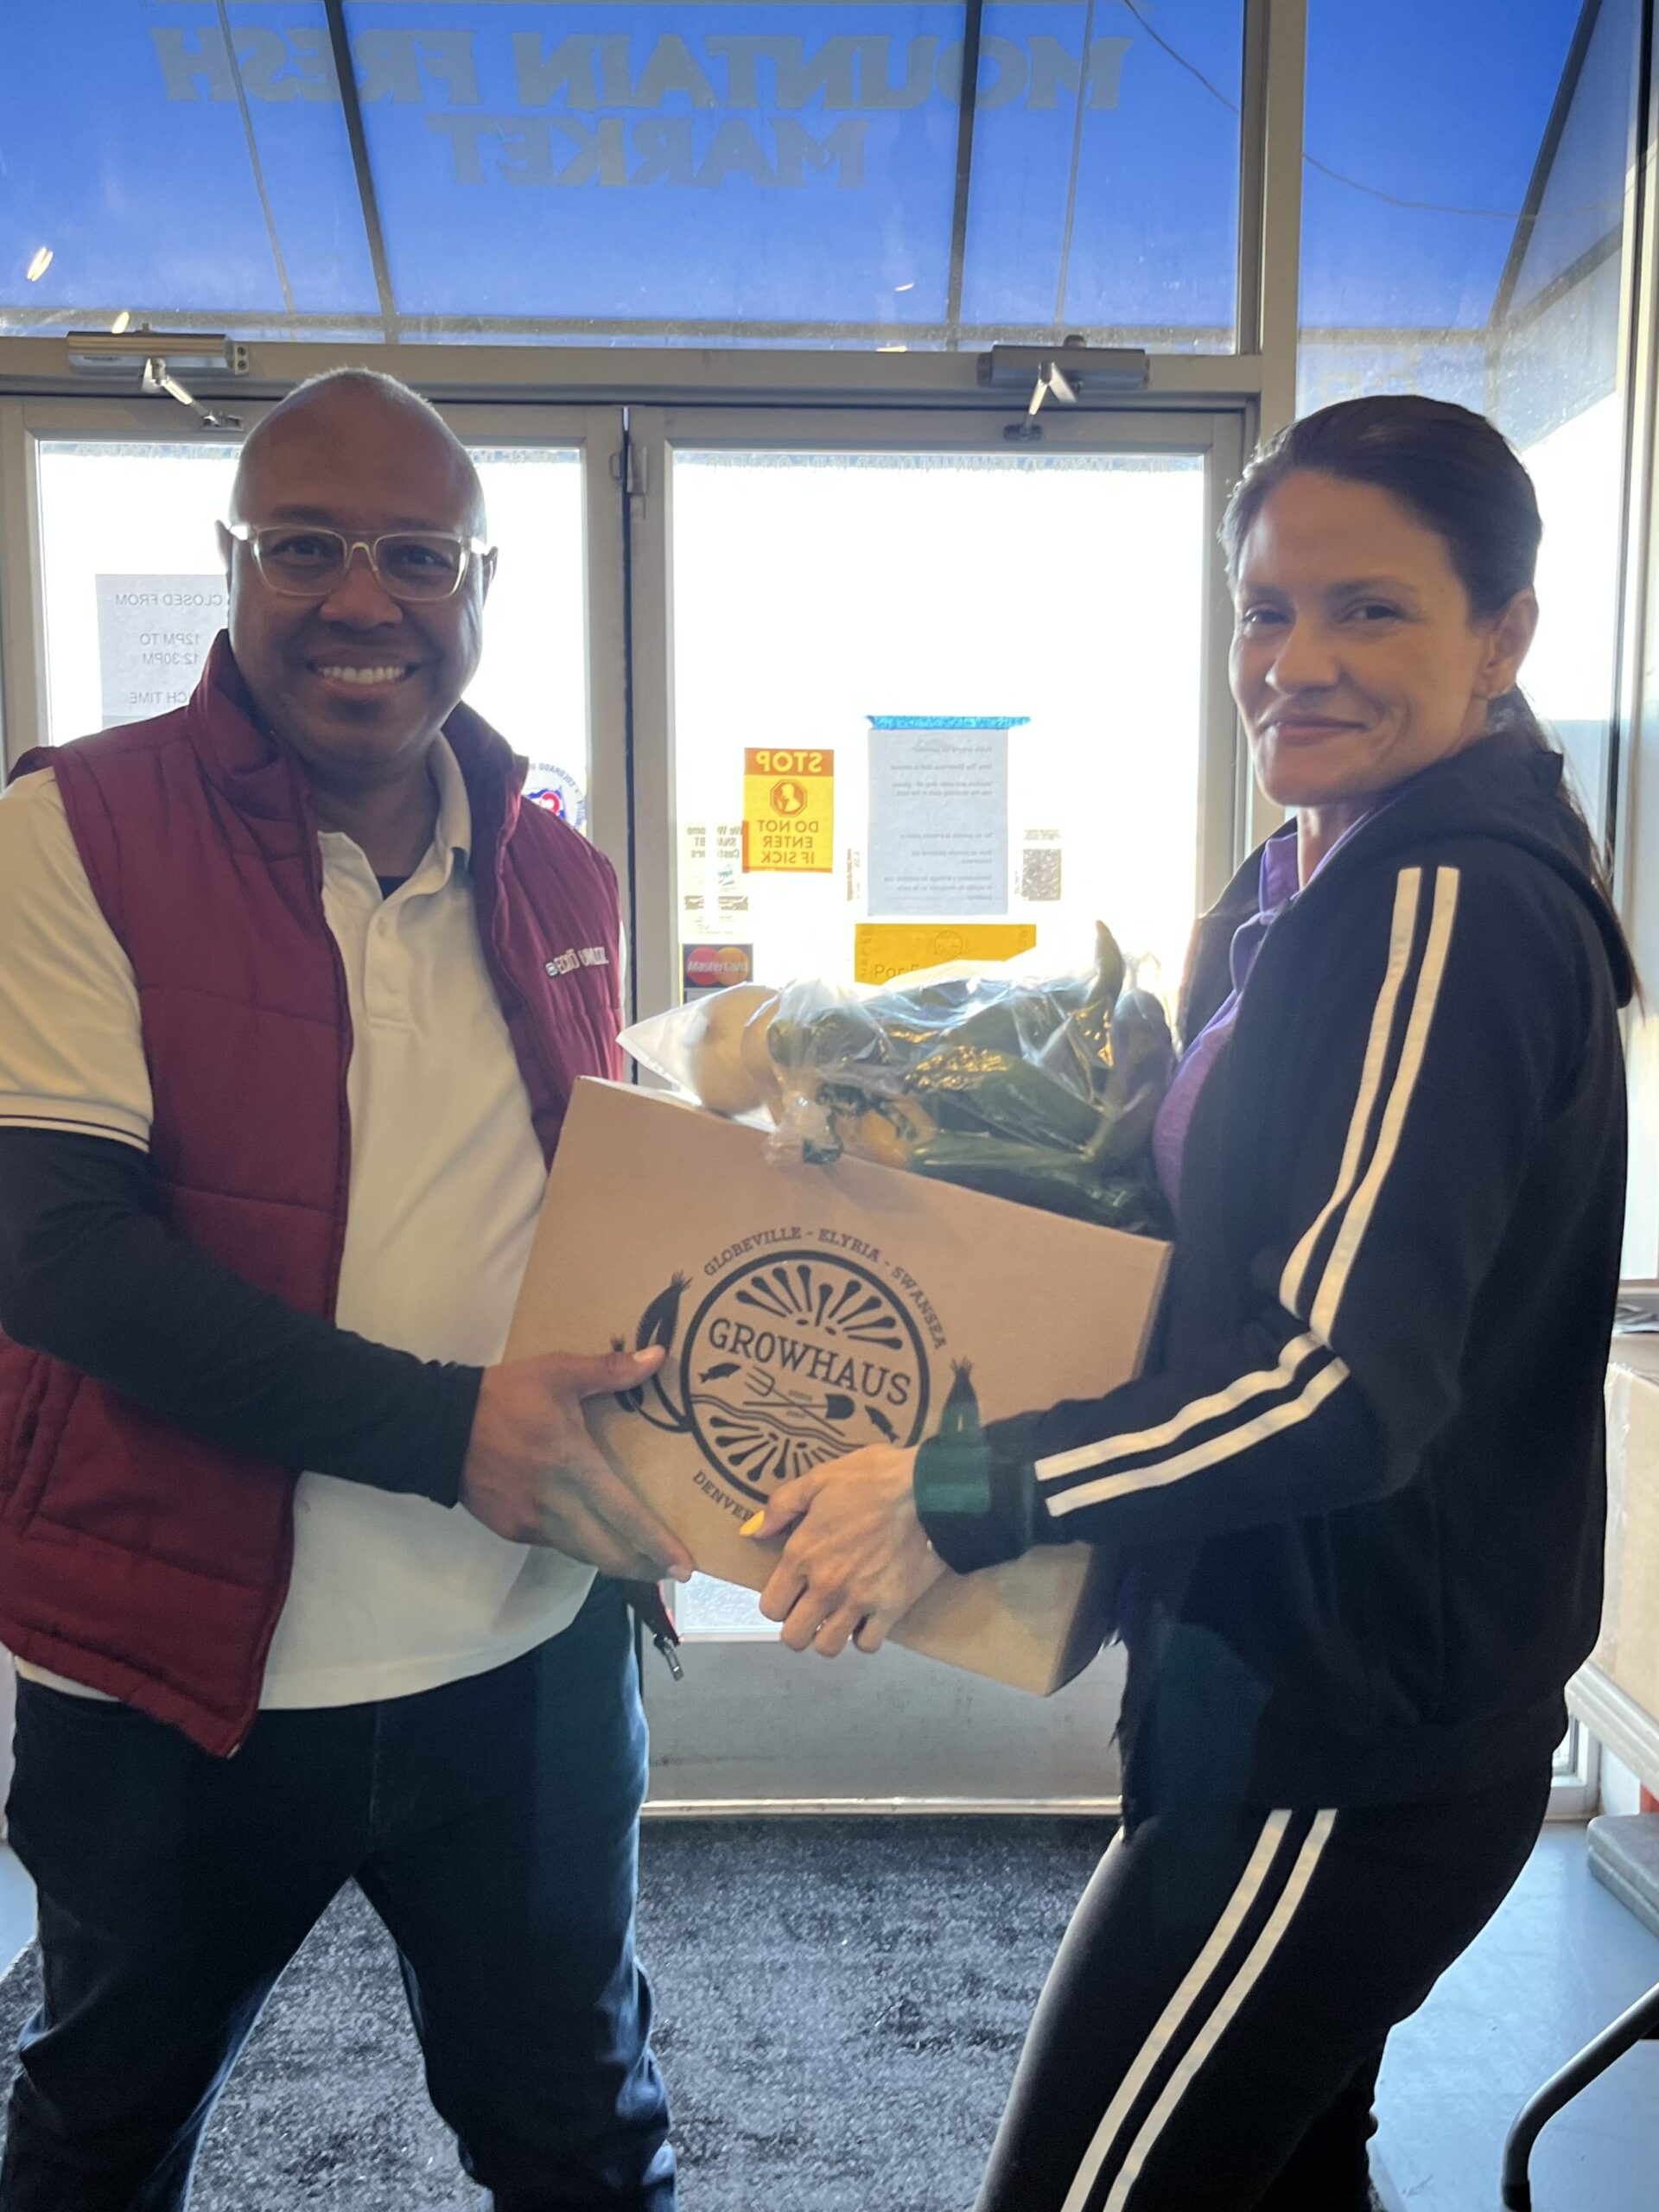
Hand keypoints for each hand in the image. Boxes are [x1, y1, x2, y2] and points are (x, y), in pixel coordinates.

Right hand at [461, 1347, 694, 1581]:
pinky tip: (593, 1537)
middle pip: (609, 1553)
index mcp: (575, 1466)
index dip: (658, 1545)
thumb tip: (659, 1356)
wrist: (437, 1427)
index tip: (686, 1567)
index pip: (626, 1517)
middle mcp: (557, 1504)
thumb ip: (610, 1371)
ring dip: (614, 1561)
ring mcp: (532, 1523)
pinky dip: (581, 1546)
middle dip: (644, 1567)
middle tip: (672, 1571)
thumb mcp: (558, 1372)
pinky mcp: (512, 1529)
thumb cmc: (505, 1397)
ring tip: (642, 1560)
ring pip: (584, 1555)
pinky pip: (557, 1544)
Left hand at [745, 1445, 946, 1656]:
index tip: (790, 1591)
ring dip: (828, 1635)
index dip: (777, 1602)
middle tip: (811, 1608)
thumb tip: (755, 1531)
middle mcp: (825, 1585)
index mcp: (802, 1554)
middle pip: (793, 1637)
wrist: (928, 1491)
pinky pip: (868, 1644)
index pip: (770, 1607)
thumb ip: (781, 1506)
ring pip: (827, 1647)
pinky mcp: (891, 1608)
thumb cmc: (873, 1479)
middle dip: (797, 1626)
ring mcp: (859, 1600)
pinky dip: (864, 1636)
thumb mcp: (819, 1478)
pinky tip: (866, 1617)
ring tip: (836, 1616)